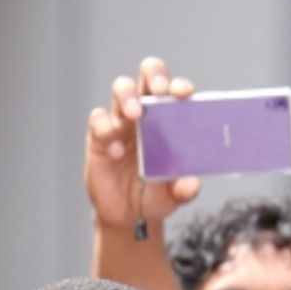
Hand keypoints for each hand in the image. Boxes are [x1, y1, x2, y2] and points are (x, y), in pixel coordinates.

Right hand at [84, 55, 199, 233]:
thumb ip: (183, 189)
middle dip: (154, 75)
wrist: (127, 215)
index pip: (175, 90)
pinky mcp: (99, 135)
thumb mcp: (172, 196)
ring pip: (122, 88)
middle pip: (148, 74)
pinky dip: (106, 129)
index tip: (183, 94)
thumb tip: (192, 184)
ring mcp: (121, 120)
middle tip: (158, 91)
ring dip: (128, 96)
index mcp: (169, 119)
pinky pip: (99, 120)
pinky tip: (116, 151)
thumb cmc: (153, 195)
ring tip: (134, 115)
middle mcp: (146, 112)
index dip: (179, 86)